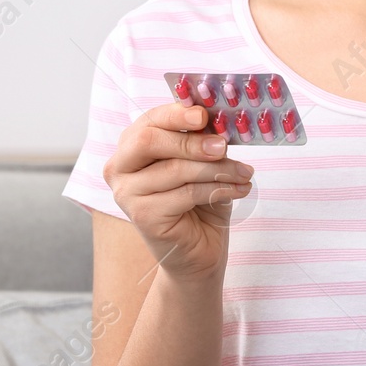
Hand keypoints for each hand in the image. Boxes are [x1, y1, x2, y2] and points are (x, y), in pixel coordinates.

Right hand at [102, 101, 255, 278]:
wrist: (198, 250)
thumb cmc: (198, 202)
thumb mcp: (201, 164)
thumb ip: (202, 141)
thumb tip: (217, 120)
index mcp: (131, 146)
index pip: (149, 120)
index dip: (176, 114)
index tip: (204, 115)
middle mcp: (120, 168)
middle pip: (149, 141)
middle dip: (192, 141)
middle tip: (223, 145)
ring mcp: (127, 194)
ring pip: (175, 169)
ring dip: (217, 168)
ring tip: (244, 172)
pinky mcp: (143, 216)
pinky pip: (186, 193)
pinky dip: (218, 188)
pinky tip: (238, 189)